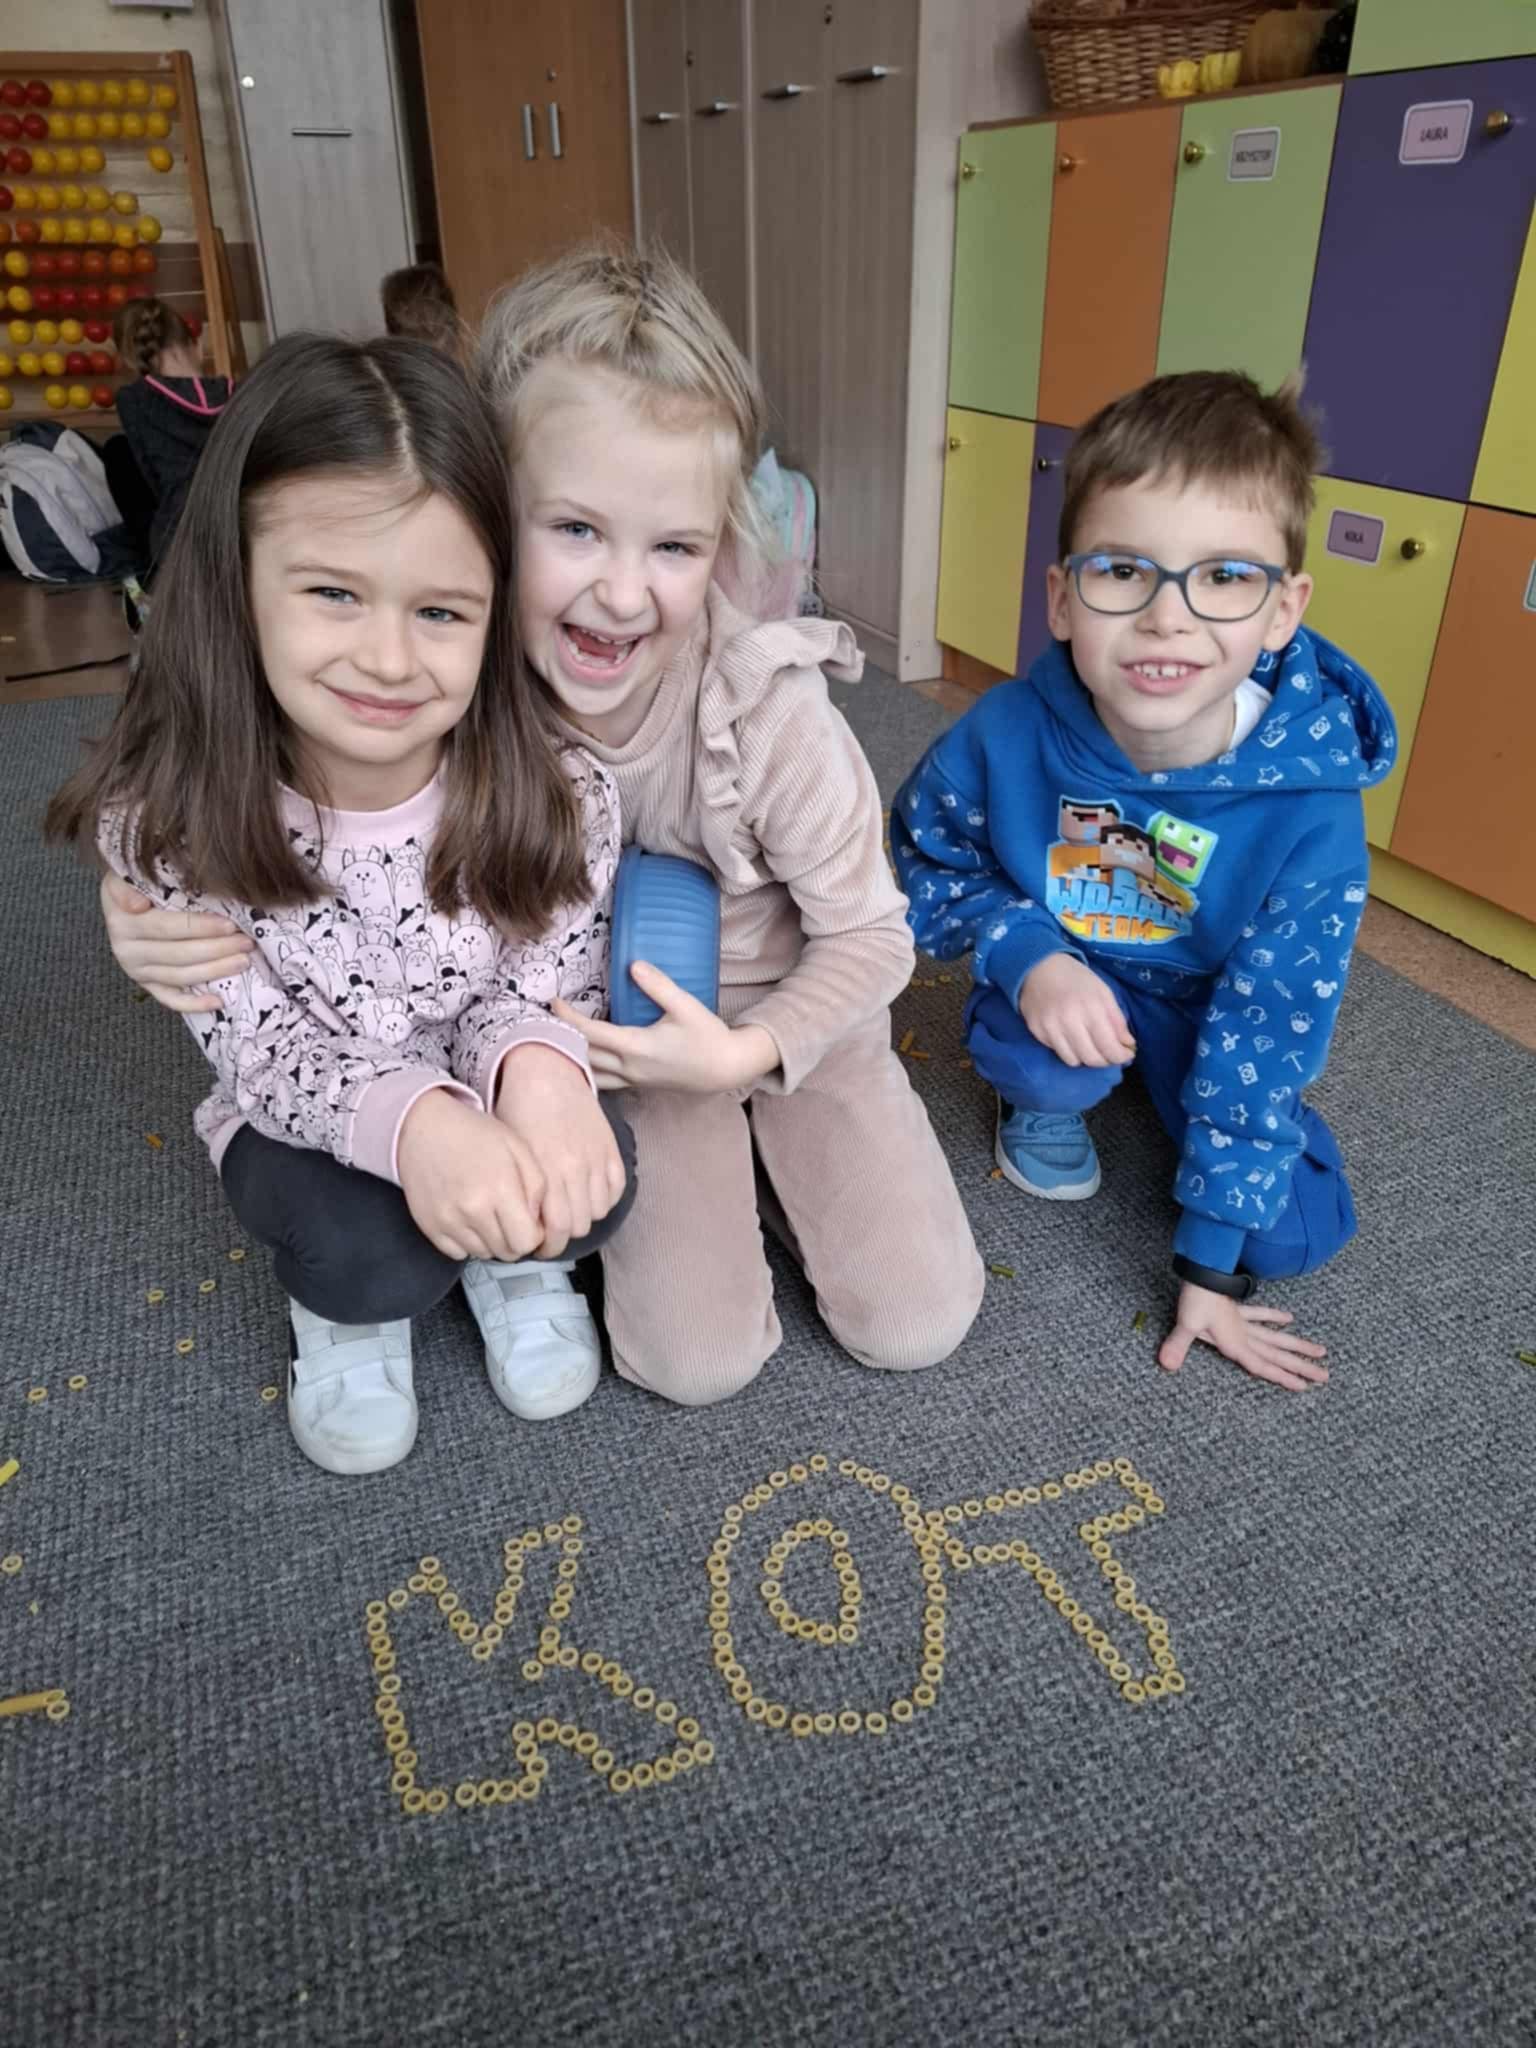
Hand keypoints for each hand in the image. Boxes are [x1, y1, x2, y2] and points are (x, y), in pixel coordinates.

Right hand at [100, 871, 253, 1013]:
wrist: (122, 900)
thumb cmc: (136, 881)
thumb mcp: (127, 873)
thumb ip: (128, 884)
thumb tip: (137, 905)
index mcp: (124, 923)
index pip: (168, 928)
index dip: (201, 928)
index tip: (230, 924)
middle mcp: (127, 951)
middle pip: (179, 955)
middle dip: (218, 950)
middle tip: (247, 943)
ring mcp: (137, 971)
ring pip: (180, 977)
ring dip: (215, 971)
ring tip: (243, 961)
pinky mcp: (146, 985)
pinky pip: (170, 1000)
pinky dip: (194, 1004)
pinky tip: (218, 1002)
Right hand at [396, 1088, 544, 1263]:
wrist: (423, 1126)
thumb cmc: (476, 1134)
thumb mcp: (518, 1148)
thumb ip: (537, 1186)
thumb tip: (538, 1222)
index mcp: (501, 1189)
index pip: (527, 1241)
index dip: (534, 1235)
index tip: (529, 1221)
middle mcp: (473, 1209)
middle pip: (506, 1252)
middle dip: (514, 1239)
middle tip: (509, 1217)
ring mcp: (448, 1220)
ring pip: (483, 1254)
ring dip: (491, 1241)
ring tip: (487, 1214)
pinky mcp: (429, 1227)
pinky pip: (458, 1253)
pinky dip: (467, 1242)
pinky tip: (467, 1218)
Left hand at [495, 1044, 625, 1257]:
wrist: (544, 1072)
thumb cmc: (517, 1112)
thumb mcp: (510, 1155)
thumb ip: (520, 1192)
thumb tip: (523, 1226)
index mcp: (546, 1172)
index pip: (555, 1229)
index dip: (546, 1246)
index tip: (536, 1247)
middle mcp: (575, 1169)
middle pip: (578, 1225)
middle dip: (562, 1238)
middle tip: (550, 1237)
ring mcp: (597, 1159)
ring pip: (598, 1211)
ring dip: (583, 1218)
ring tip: (568, 1214)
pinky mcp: (611, 1149)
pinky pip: (615, 1190)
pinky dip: (603, 1198)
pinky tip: (587, 1195)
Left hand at [553, 964, 778, 1094]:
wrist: (725, 1070)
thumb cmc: (708, 1038)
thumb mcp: (687, 1007)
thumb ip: (659, 986)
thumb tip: (633, 964)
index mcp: (637, 1048)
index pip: (590, 1034)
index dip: (567, 1018)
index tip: (552, 1002)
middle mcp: (629, 1068)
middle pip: (581, 1056)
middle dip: (558, 1039)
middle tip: (540, 1020)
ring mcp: (632, 1080)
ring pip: (589, 1074)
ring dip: (569, 1057)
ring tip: (554, 1039)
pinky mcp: (637, 1084)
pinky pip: (602, 1080)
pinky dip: (586, 1068)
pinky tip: (580, 1057)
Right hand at [1019, 952, 1135, 1067]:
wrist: (1038, 966)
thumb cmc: (1076, 978)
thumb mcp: (1103, 992)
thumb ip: (1117, 1019)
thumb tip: (1127, 1044)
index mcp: (1091, 1008)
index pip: (1109, 1047)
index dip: (1120, 1056)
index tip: (1126, 1054)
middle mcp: (1069, 1021)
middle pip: (1092, 1059)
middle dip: (1105, 1060)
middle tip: (1109, 1053)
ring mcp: (1050, 1028)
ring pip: (1074, 1061)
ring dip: (1086, 1058)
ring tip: (1091, 1047)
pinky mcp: (1037, 1032)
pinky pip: (1058, 1052)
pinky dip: (1069, 1050)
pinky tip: (1072, 1038)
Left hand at [1158, 1282, 1328, 1391]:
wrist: (1200, 1272)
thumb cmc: (1195, 1298)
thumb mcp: (1187, 1324)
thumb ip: (1179, 1346)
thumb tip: (1167, 1365)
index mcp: (1236, 1343)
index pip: (1263, 1366)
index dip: (1282, 1377)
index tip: (1305, 1387)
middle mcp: (1244, 1335)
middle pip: (1277, 1354)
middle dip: (1301, 1367)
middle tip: (1325, 1376)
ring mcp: (1241, 1322)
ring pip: (1275, 1337)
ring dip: (1296, 1345)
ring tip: (1320, 1350)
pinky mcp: (1235, 1310)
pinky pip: (1258, 1314)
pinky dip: (1273, 1316)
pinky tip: (1289, 1317)